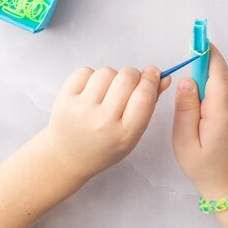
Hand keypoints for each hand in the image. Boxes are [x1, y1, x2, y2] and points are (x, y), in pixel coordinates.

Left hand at [44, 66, 170, 181]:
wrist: (67, 156)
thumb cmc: (104, 145)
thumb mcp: (132, 133)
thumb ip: (149, 104)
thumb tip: (163, 77)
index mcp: (124, 134)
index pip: (144, 96)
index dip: (150, 80)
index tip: (152, 74)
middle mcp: (102, 122)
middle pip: (127, 78)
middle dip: (133, 75)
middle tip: (129, 83)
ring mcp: (81, 109)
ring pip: (107, 72)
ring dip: (112, 76)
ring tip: (107, 91)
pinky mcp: (64, 99)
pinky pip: (85, 71)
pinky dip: (91, 76)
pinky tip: (91, 91)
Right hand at [172, 44, 227, 199]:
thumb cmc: (204, 167)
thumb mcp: (185, 141)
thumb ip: (185, 109)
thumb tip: (186, 80)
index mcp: (221, 111)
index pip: (218, 73)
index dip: (209, 53)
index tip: (199, 37)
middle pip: (215, 79)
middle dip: (197, 78)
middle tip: (182, 99)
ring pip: (215, 90)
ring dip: (200, 94)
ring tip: (190, 124)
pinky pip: (218, 99)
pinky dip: (206, 102)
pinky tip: (198, 125)